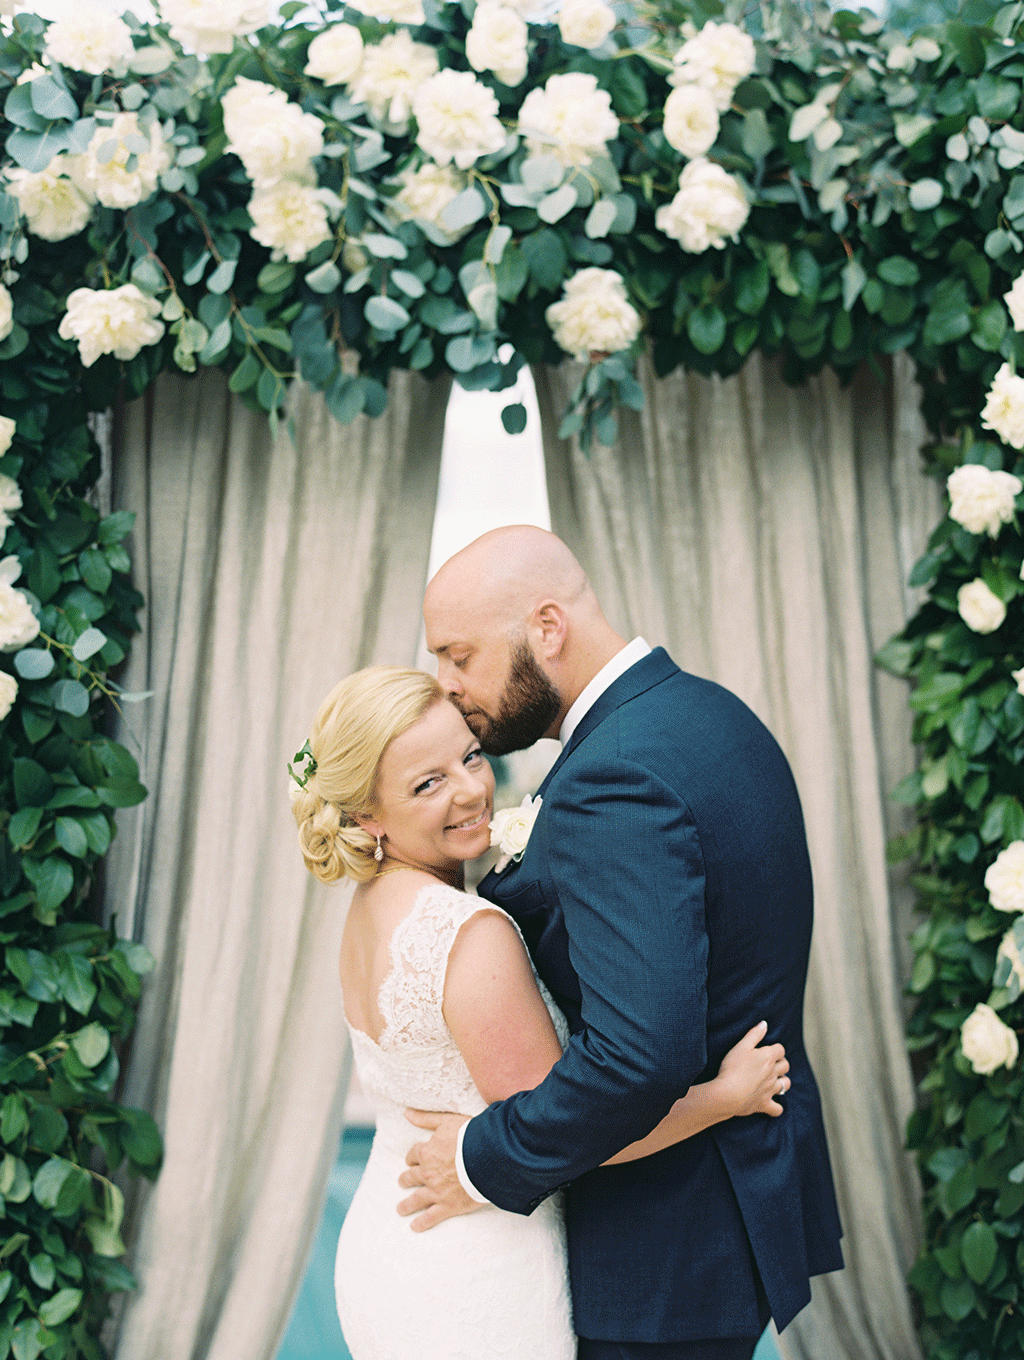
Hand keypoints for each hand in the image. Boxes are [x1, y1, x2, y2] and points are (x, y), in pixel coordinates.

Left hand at [397, 1110, 482, 1231]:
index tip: (412, 1160)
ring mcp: (437, 1191)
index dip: (412, 1157)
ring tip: (400, 1209)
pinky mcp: (448, 1206)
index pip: (414, 1155)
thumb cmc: (470, 1135)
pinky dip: (421, 1223)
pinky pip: (430, 1217)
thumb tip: (406, 1113)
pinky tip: (414, 1226)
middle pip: (411, 1177)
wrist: (488, 1155)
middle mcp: (428, 1173)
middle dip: (406, 1179)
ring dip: (406, 1205)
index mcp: (427, 1152)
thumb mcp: (446, 1120)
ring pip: (416, 1199)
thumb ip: (425, 1118)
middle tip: (403, 1181)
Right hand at [716, 1021, 789, 1117]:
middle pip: (785, 1066)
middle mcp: (772, 1073)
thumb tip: (765, 1024)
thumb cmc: (732, 1067)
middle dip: (781, 1063)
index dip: (775, 1048)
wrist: (727, 1094)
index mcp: (768, 1057)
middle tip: (771, 1063)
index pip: (780, 1049)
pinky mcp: (764, 1104)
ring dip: (783, 1081)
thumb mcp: (741, 1046)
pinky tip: (772, 1103)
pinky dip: (777, 1107)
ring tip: (774, 1080)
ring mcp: (770, 1090)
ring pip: (786, 1085)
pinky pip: (778, 1109)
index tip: (767, 1049)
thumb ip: (754, 1034)